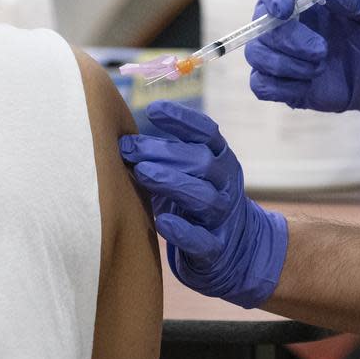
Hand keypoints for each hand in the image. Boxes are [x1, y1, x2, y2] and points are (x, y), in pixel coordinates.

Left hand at [119, 101, 286, 308]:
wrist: (236, 248)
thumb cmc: (198, 201)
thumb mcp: (191, 172)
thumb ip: (168, 156)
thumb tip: (124, 138)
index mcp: (221, 159)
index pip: (207, 132)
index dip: (182, 120)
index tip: (153, 109)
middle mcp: (226, 184)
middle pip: (201, 161)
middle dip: (164, 152)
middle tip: (130, 148)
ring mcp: (223, 216)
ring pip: (203, 197)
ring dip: (172, 182)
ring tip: (142, 173)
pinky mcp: (216, 249)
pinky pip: (202, 240)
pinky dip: (183, 231)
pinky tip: (162, 222)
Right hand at [245, 0, 359, 111]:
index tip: (284, 9)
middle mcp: (289, 20)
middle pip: (261, 23)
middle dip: (289, 40)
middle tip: (322, 51)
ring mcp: (285, 52)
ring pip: (256, 54)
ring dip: (285, 64)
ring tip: (320, 68)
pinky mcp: (286, 82)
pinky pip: (261, 85)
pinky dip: (280, 87)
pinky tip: (308, 85)